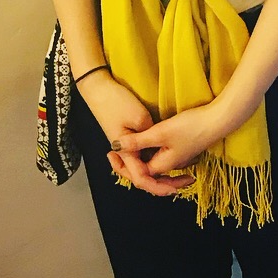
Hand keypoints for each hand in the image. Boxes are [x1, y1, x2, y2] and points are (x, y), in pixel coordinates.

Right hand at [78, 72, 186, 196]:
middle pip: (140, 176)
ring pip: (140, 166)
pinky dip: (151, 159)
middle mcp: (124, 152)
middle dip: (159, 183)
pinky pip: (139, 154)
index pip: (141, 178)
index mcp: (126, 152)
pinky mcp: (125, 136)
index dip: (158, 187)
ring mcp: (124, 144)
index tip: (175, 189)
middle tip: (178, 183)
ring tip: (174, 176)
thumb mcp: (140, 118)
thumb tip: (159, 148)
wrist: (98, 88)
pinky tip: (163, 157)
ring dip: (156, 172)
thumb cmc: (117, 102)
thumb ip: (150, 138)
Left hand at [112, 102, 232, 193]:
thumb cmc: (191, 127)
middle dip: (129, 169)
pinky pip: (162, 158)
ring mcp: (178, 159)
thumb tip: (115, 146)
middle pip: (146, 175)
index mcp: (163, 166)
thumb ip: (137, 141)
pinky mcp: (183, 149)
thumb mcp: (160, 132)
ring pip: (154, 167)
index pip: (137, 175)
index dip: (122, 167)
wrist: (218, 120)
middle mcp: (170, 166)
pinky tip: (147, 146)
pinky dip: (150, 156)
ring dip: (140, 163)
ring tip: (126, 154)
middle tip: (114, 158)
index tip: (109, 154)